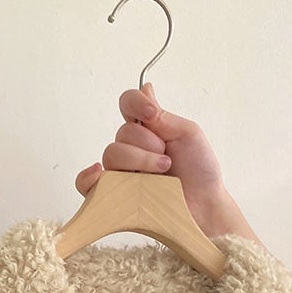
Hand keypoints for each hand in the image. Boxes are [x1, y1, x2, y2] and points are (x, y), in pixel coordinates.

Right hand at [74, 83, 260, 244]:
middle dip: (146, 145)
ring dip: (137, 161)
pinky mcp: (114, 196)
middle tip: (167, 160)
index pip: (127, 104)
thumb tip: (145, 88)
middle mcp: (131, 149)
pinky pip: (87, 185)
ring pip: (111, 155)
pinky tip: (100, 175)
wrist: (204, 204)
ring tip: (160, 174)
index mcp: (147, 130)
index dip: (135, 104)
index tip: (152, 115)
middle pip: (121, 134)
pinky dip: (88, 178)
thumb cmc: (200, 170)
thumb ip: (163, 115)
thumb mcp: (187, 133)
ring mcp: (121, 172)